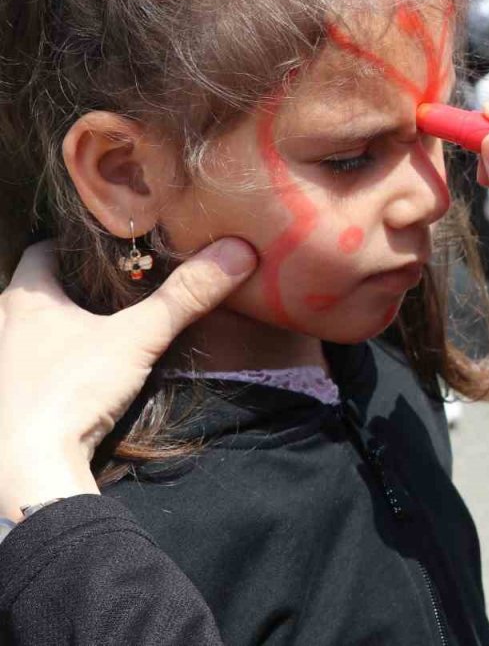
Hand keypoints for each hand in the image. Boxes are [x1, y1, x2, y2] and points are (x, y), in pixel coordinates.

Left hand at [0, 238, 256, 520]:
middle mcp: (0, 326)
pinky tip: (74, 380)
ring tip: (94, 335)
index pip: (42, 252)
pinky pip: (24, 370)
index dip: (75, 248)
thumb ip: (184, 297)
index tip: (111, 255)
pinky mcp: (5, 402)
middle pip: (34, 293)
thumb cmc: (72, 391)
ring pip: (24, 333)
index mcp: (24, 300)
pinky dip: (47, 367)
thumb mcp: (138, 339)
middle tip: (111, 294)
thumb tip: (238, 251)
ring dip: (53, 332)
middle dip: (68, 290)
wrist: (31, 468)